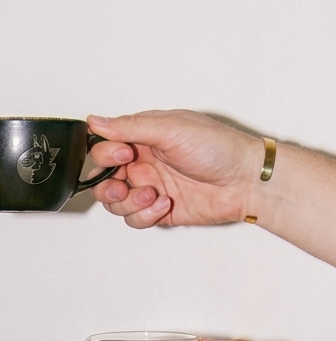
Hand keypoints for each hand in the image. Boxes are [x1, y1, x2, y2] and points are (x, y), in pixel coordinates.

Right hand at [85, 110, 263, 228]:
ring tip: (153, 195)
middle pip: (103, 179)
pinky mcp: (156, 211)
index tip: (125, 156)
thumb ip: (129, 127)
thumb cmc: (219, 148)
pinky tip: (164, 205)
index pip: (105, 147)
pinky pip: (133, 219)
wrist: (244, 182)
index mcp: (144, 137)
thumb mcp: (171, 129)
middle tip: (125, 186)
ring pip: (115, 203)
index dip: (107, 155)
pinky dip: (144, 216)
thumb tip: (96, 121)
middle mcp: (143, 163)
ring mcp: (149, 188)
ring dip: (129, 203)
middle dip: (109, 186)